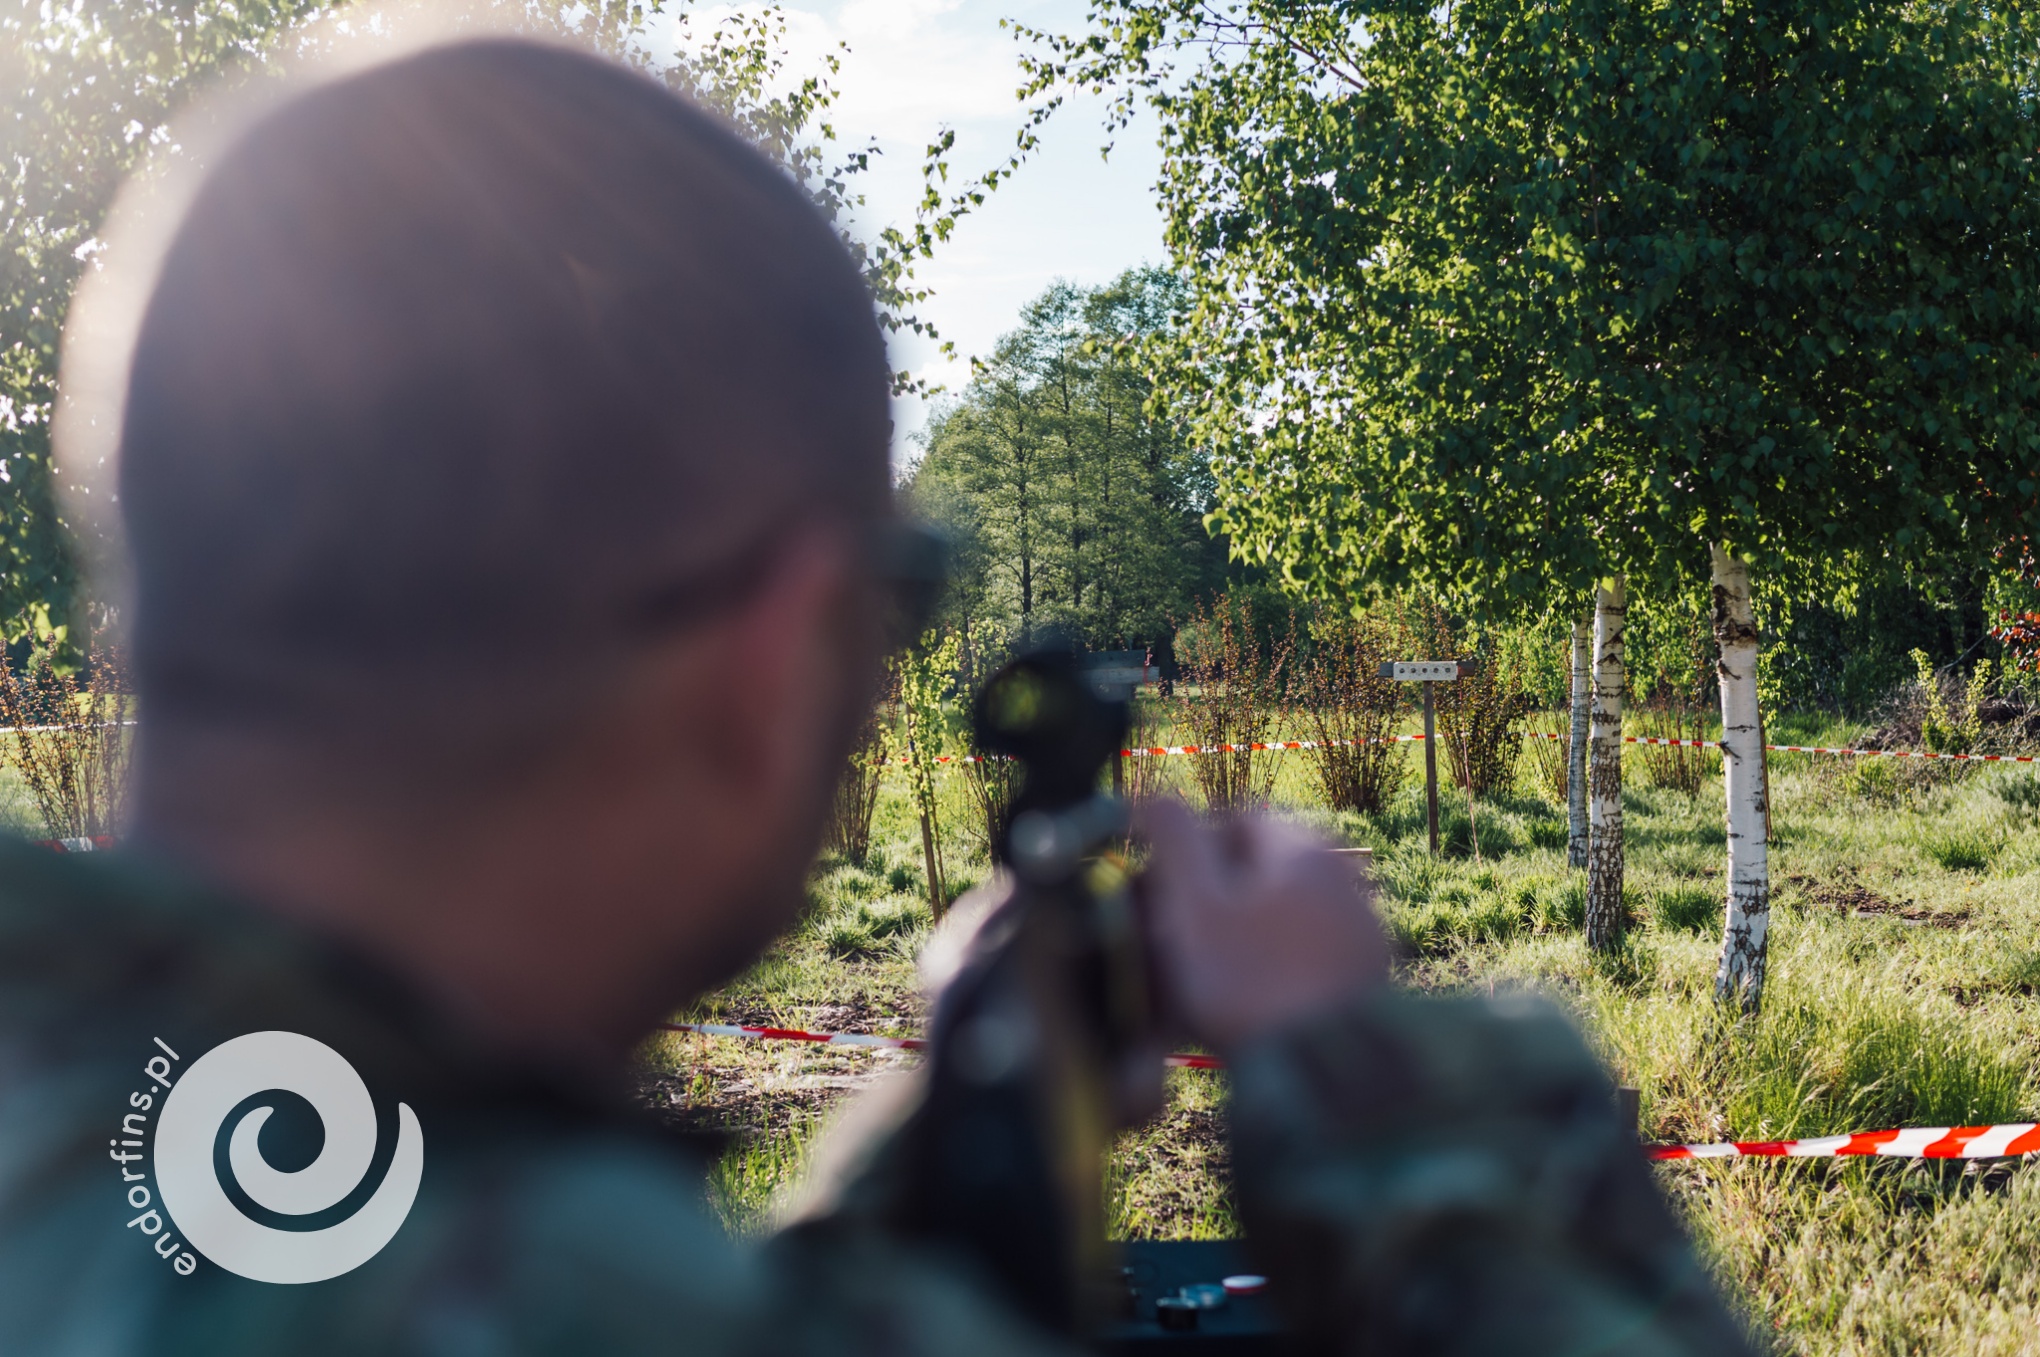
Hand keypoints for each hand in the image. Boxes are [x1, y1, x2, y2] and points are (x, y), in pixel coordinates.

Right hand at [1137, 799, 1389, 1053]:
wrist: (1329, 1072)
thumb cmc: (1249, 981)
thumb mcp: (1195, 905)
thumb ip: (1174, 839)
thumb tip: (1155, 794)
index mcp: (1300, 849)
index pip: (1241, 817)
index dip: (1193, 845)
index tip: (1163, 885)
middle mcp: (1342, 878)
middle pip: (1267, 868)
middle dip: (1220, 892)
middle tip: (1181, 935)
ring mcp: (1362, 929)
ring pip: (1290, 913)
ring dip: (1249, 931)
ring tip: (1213, 976)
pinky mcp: (1370, 977)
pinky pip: (1312, 954)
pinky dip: (1280, 964)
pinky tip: (1255, 1001)